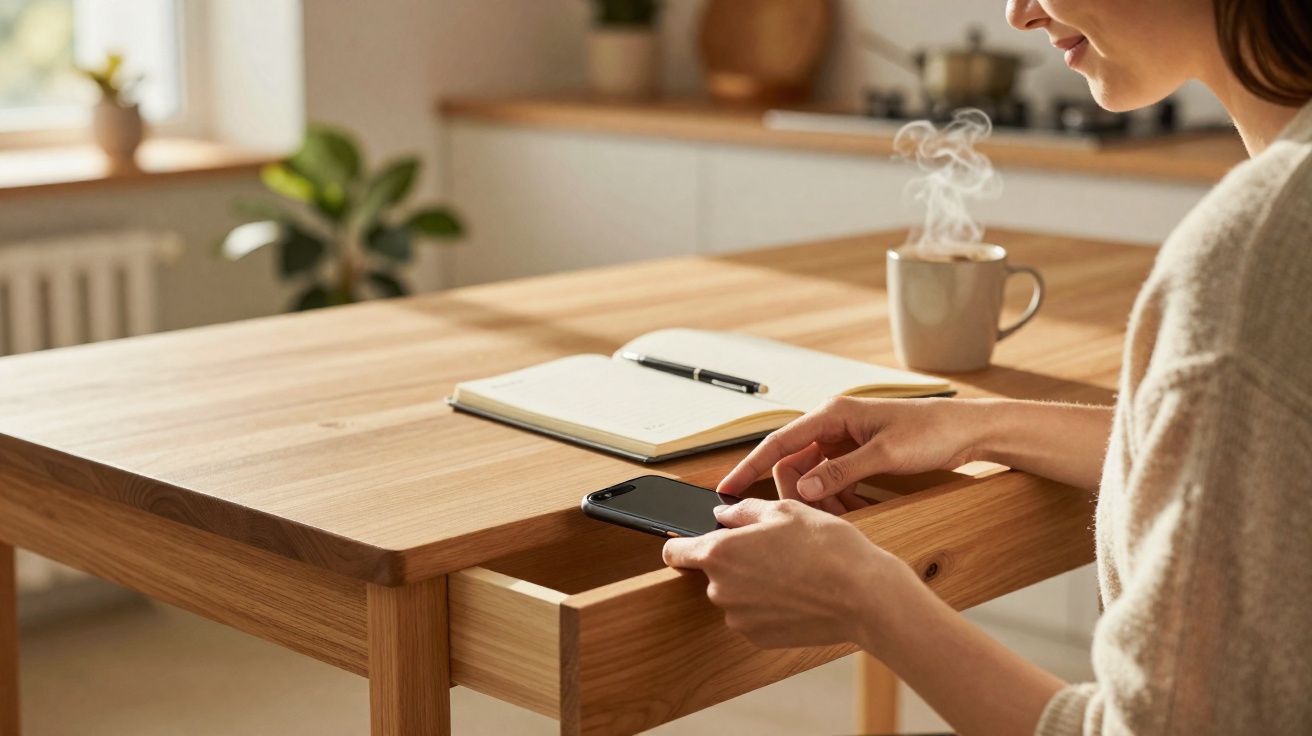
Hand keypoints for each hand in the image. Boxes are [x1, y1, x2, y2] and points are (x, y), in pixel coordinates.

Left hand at [662, 498, 920, 650]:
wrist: (862, 596)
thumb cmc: (827, 548)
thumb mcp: (784, 510)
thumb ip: (743, 511)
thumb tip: (722, 514)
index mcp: (720, 553)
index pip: (674, 551)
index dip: (681, 543)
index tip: (689, 541)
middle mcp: (720, 589)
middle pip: (711, 571)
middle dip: (733, 559)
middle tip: (771, 548)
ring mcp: (738, 617)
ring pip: (734, 593)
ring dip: (751, 582)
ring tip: (790, 570)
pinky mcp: (757, 637)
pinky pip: (751, 615)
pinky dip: (766, 604)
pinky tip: (795, 592)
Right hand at [718, 396, 984, 506]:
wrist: (967, 431)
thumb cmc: (932, 432)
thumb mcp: (885, 455)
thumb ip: (841, 472)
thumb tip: (804, 489)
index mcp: (833, 414)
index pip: (779, 441)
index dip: (750, 466)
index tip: (727, 488)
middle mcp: (834, 425)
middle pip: (793, 464)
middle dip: (798, 494)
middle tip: (810, 520)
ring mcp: (845, 441)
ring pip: (813, 476)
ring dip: (821, 500)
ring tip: (838, 519)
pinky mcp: (857, 455)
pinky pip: (833, 480)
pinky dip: (837, 499)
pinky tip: (852, 513)